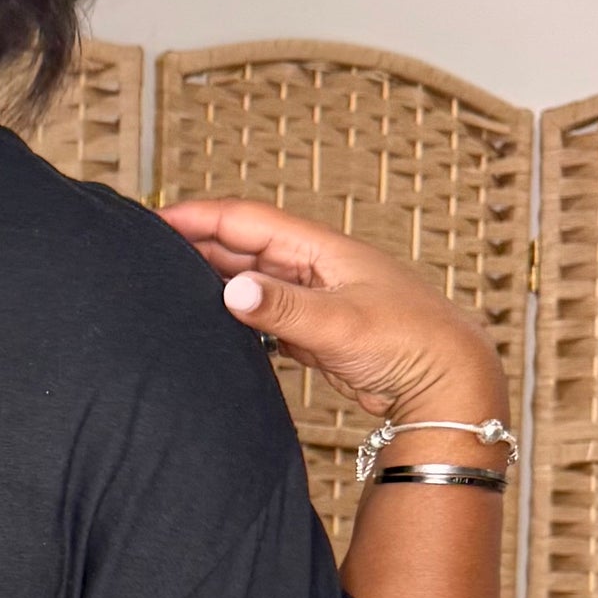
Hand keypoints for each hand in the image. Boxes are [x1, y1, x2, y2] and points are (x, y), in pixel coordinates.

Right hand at [160, 195, 505, 422]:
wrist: (445, 381)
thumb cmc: (408, 341)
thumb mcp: (339, 323)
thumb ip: (282, 308)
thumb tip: (231, 289)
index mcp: (321, 249)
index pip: (248, 222)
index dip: (201, 217)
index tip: (158, 219)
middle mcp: (315, 267)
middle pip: (246, 246)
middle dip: (200, 243)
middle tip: (152, 251)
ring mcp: (316, 298)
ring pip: (254, 279)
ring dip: (216, 278)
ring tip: (173, 283)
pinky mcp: (316, 331)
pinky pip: (267, 314)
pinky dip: (239, 313)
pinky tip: (218, 321)